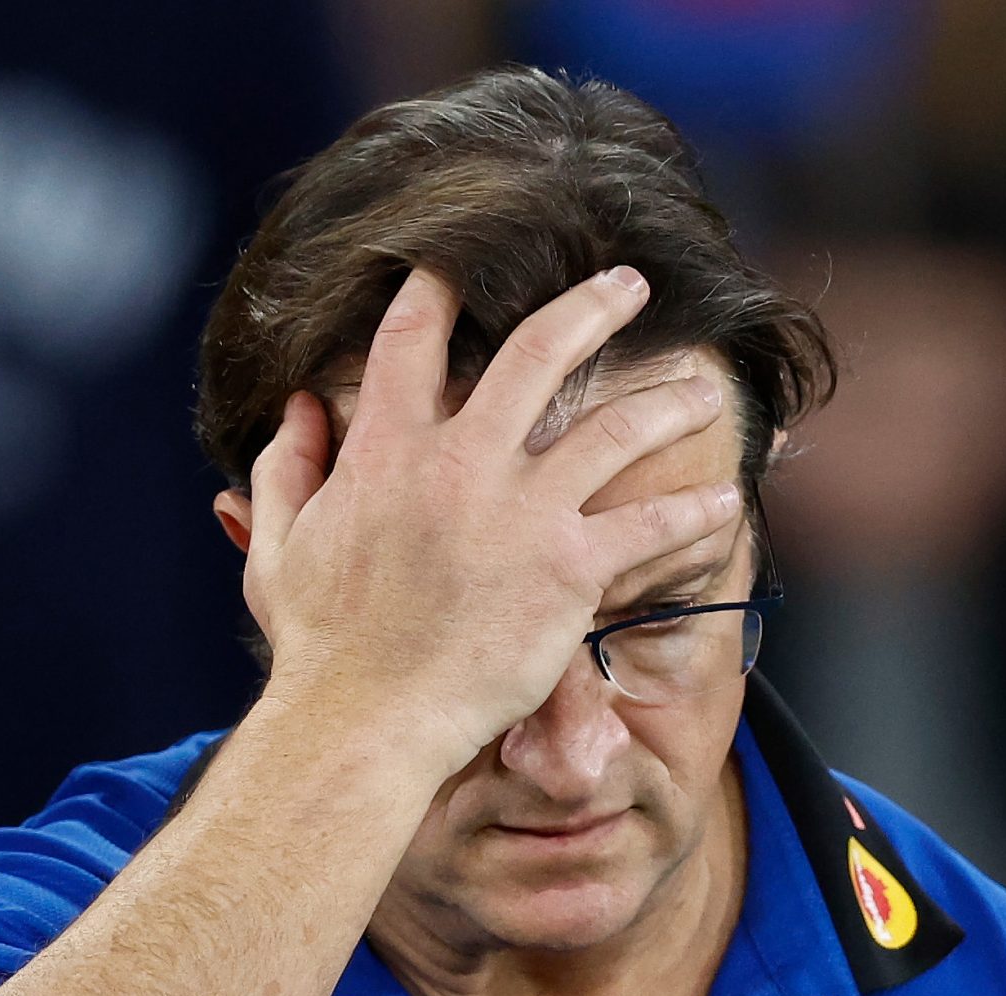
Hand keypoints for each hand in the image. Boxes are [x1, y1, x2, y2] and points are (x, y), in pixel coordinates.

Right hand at [237, 267, 743, 780]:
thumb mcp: (279, 548)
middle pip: (538, 352)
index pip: (412, 340)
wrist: (367, 718)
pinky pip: (648, 527)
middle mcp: (460, 462)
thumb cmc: (320, 646)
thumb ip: (286, 469)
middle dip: (591, 306)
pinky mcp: (567, 568)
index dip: (436, 291)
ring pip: (615, 429)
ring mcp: (520, 512)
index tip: (459, 266)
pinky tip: (726, 503)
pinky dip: (693, 514)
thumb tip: (297, 409)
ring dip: (667, 403)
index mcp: (385, 450)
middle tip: (627, 285)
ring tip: (701, 389)